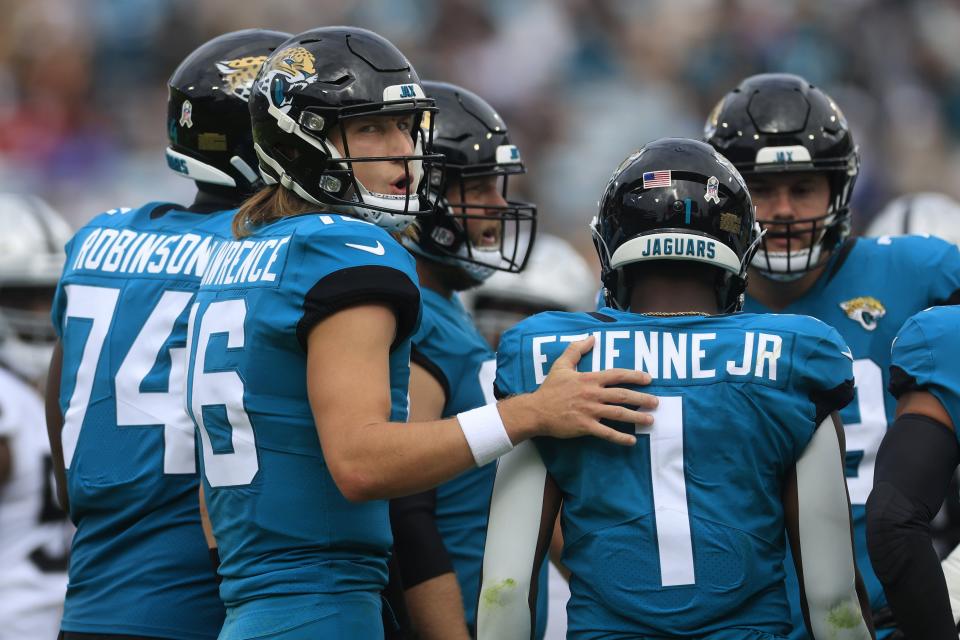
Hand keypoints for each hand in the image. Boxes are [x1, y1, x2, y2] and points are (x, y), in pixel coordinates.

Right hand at [501, 336, 655, 445]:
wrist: (536, 410)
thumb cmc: (550, 388)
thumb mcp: (561, 365)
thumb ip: (576, 349)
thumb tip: (590, 337)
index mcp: (589, 379)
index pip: (617, 375)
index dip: (634, 376)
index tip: (648, 379)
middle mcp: (593, 394)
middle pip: (623, 395)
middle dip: (642, 398)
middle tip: (656, 402)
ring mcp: (590, 411)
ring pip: (619, 414)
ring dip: (637, 417)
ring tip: (650, 420)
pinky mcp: (585, 426)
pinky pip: (606, 433)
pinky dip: (620, 437)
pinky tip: (632, 440)